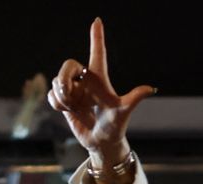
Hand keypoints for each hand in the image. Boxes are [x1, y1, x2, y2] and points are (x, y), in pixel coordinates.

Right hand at [47, 18, 154, 170]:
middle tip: (69, 93)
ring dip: (62, 96)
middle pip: (68, 64)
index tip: (98, 21)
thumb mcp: (123, 112)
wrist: (101, 143)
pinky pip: (51, 95)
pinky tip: (67, 111)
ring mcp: (74, 90)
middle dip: (64, 77)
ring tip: (74, 107)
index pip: (98, 54)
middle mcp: (86, 81)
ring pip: (57, 80)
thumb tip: (152, 88)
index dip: (97, 38)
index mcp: (100, 79)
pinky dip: (56, 103)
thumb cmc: (115, 127)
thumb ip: (134, 98)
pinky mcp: (63, 101)